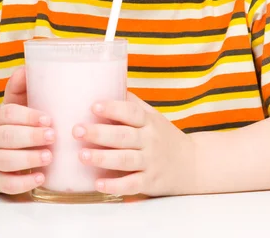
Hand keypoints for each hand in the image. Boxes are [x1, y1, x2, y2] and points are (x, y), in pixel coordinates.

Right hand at [0, 67, 54, 194]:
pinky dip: (23, 183)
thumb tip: (28, 66)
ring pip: (5, 160)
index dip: (27, 115)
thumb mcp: (15, 105)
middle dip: (30, 137)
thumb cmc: (13, 126)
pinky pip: (6, 184)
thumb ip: (21, 87)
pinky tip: (40, 178)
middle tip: (52, 136)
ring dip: (28, 159)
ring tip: (49, 157)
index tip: (48, 118)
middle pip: (7, 137)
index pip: (8, 113)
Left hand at [72, 91, 195, 195]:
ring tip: (81, 155)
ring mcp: (151, 162)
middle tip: (76, 130)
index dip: (113, 108)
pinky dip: (115, 185)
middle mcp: (150, 141)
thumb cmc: (164, 136)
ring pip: (125, 160)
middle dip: (99, 133)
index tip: (93, 105)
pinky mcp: (150, 182)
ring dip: (102, 158)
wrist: (193, 164)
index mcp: (149, 122)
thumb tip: (108, 83)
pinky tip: (97, 183)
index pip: (132, 112)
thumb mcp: (153, 116)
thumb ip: (133, 104)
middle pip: (124, 136)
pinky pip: (132, 184)